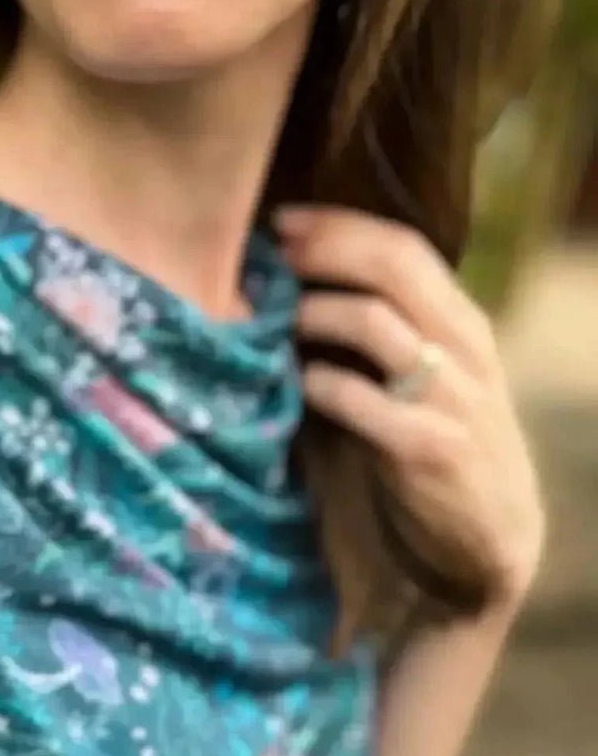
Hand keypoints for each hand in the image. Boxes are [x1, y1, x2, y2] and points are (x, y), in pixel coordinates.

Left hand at [276, 206, 545, 609]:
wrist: (488, 535)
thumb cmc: (435, 442)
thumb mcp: (425, 374)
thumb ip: (384, 329)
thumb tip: (297, 279)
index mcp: (460, 322)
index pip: (404, 246)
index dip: (340, 225)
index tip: (281, 220)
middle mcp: (463, 349)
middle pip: (391, 268)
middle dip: (323, 250)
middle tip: (268, 253)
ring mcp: (450, 397)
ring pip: (375, 324)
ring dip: (313, 313)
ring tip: (273, 320)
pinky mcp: (429, 448)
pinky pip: (363, 401)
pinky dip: (320, 385)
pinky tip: (294, 386)